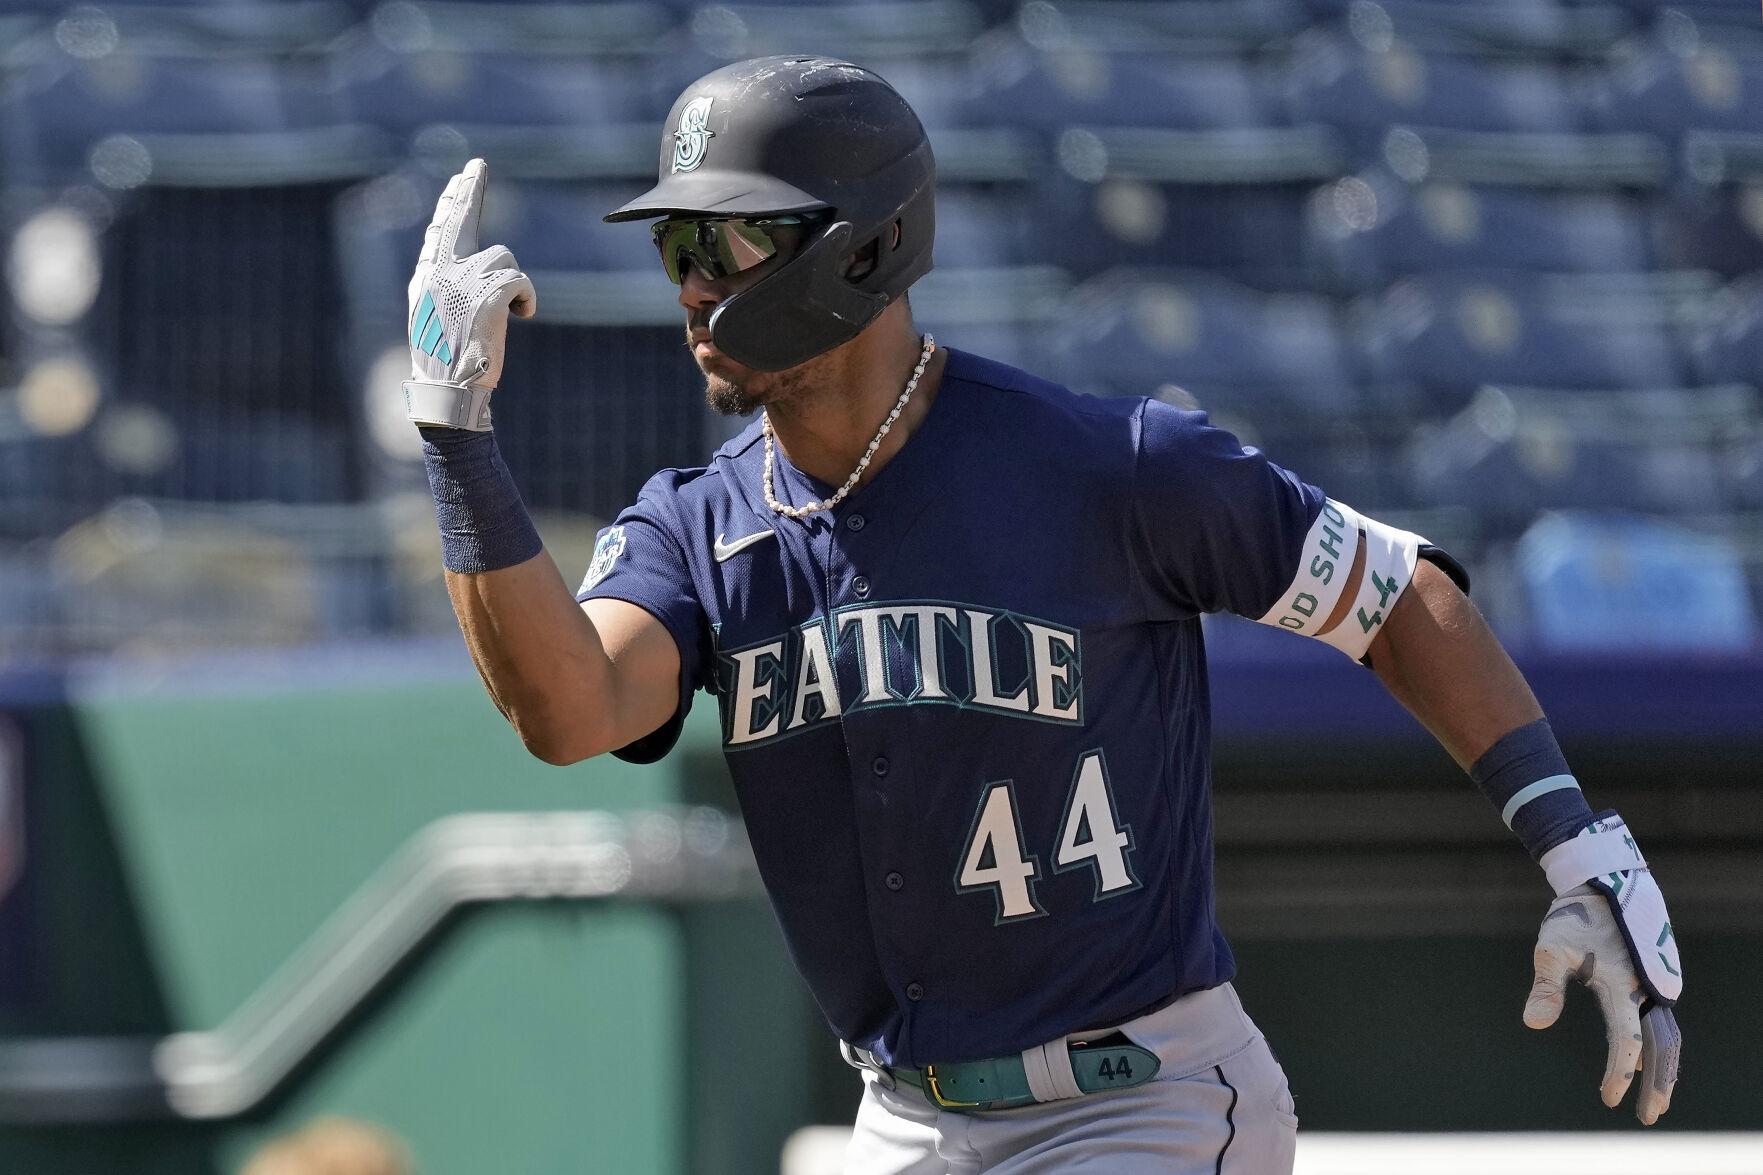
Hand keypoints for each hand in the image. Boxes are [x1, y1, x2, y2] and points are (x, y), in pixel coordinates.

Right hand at [403, 157, 535, 430]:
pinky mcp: (488, 293)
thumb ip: (445, 285)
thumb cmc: (448, 364)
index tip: (460, 181)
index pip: (441, 230)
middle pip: (459, 220)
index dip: (452, 203)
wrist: (450, 391)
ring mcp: (462, 280)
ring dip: (513, 283)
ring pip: (503, 256)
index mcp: (425, 278)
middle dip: (468, 190)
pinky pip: (519, 278)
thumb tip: (464, 263)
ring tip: (510, 313)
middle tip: (476, 166)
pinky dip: (527, 296)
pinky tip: (522, 316)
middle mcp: (439, 272)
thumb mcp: (437, 318)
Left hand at [1524, 881, 1681, 1124]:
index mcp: (1622, 984)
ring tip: (1654, 1100)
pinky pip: (1663, 1021)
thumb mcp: (1551, 950)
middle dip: (1657, 1083)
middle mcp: (1646, 987)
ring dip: (1663, 1069)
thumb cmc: (1574, 918)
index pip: (1626, 1039)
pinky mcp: (1654, 980)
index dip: (1618, 1071)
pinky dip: (1660, 1047)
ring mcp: (1655, 984)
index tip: (1609, 1098)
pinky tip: (1643, 1063)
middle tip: (1649, 1117)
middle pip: (1661, 1046)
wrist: (1604, 883)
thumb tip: (1534, 1025)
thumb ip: (1546, 989)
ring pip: (1668, 1036)